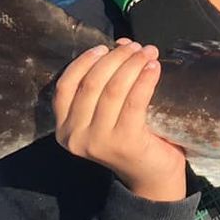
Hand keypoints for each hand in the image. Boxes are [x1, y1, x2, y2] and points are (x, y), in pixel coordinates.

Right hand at [52, 40, 187, 202]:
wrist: (152, 175)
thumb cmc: (130, 137)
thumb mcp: (107, 112)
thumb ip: (105, 83)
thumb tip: (120, 44)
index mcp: (65, 129)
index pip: (65, 87)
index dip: (84, 62)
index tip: (104, 47)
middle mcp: (75, 137)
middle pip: (91, 83)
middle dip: (115, 58)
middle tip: (137, 47)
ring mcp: (98, 141)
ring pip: (113, 89)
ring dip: (132, 65)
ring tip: (149, 53)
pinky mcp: (124, 142)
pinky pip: (134, 101)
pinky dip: (145, 79)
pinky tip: (155, 68)